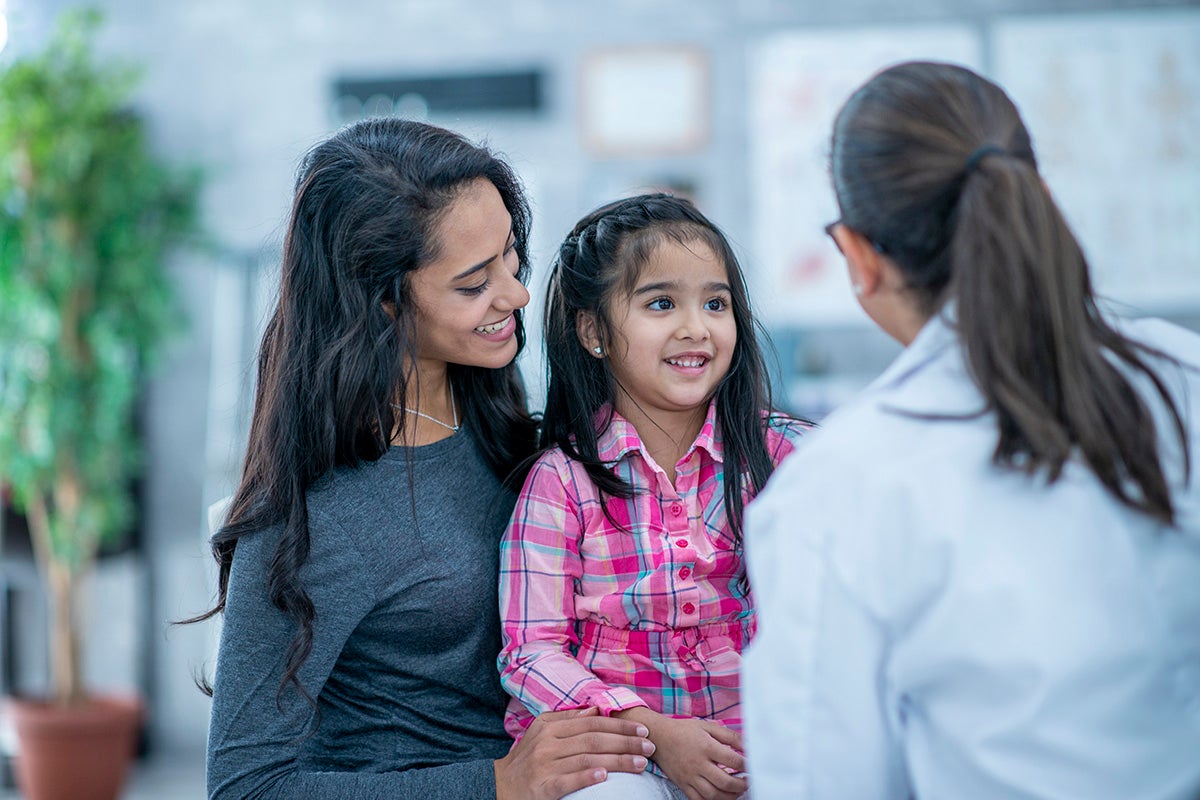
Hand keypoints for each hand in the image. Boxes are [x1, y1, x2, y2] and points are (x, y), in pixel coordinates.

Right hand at [494, 707, 654, 799]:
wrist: (499, 787)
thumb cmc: (527, 759)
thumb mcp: (542, 732)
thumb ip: (568, 719)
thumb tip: (596, 708)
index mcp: (550, 726)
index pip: (592, 723)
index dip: (619, 725)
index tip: (642, 730)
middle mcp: (548, 743)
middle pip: (594, 739)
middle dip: (626, 742)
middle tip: (649, 746)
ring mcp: (545, 765)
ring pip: (587, 758)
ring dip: (618, 760)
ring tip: (641, 763)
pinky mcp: (543, 787)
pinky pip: (568, 780)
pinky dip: (587, 776)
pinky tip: (604, 775)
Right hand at [616, 708, 746, 799]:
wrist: (659, 738)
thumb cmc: (684, 731)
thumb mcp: (707, 727)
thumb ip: (729, 736)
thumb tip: (748, 746)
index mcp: (706, 746)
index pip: (733, 760)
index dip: (746, 765)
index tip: (752, 766)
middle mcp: (698, 763)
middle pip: (725, 781)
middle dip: (741, 784)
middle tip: (747, 781)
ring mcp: (690, 776)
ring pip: (713, 794)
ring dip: (730, 796)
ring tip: (737, 790)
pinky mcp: (683, 784)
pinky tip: (720, 796)